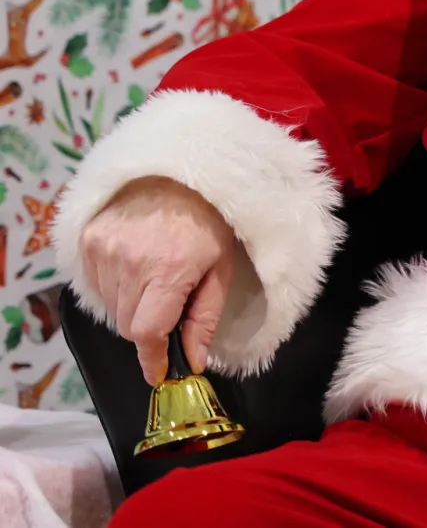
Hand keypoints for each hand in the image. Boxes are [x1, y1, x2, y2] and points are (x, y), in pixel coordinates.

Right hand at [76, 176, 235, 385]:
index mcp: (169, 271)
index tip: (159, 373)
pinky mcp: (88, 241)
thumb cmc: (208, 221)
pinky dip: (115, 286)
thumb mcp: (220, 268)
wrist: (177, 172)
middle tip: (169, 307)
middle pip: (128, 325)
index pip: (147, 333)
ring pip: (111, 307)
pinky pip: (96, 284)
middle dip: (150, 327)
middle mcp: (130, 262)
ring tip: (154, 277)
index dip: (152, 359)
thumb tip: (195, 361)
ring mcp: (104, 250)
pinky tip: (135, 265)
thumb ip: (205, 318)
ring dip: (131, 305)